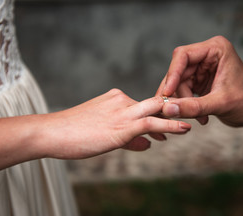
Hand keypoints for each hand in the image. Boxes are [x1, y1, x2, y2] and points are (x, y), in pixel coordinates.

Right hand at [40, 89, 190, 158]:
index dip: (158, 115)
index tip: (169, 124)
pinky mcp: (124, 125)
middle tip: (186, 118)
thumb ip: (129, 138)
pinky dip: (171, 126)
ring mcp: (123, 111)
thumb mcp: (103, 133)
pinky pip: (153, 124)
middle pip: (154, 103)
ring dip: (176, 116)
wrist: (52, 132)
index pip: (143, 106)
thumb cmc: (71, 133)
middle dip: (171, 110)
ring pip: (157, 110)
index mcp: (115, 98)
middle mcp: (121, 100)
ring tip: (190, 124)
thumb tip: (148, 144)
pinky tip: (184, 128)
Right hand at [156, 36, 242, 127]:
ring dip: (182, 102)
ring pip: (178, 82)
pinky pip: (183, 90)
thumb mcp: (221, 104)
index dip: (172, 74)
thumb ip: (194, 106)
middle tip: (172, 111)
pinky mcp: (199, 80)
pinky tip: (199, 117)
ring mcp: (201, 67)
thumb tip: (167, 110)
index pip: (183, 55)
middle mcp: (206, 55)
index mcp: (216, 49)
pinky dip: (186, 105)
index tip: (167, 93)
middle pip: (177, 70)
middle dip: (176, 92)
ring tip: (197, 118)